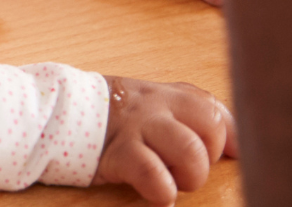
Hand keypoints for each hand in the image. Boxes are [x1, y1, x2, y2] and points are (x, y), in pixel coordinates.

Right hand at [94, 76, 237, 204]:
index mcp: (170, 95)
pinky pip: (153, 175)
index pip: (219, 111)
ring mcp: (138, 127)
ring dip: (187, 176)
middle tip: (184, 170)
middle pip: (211, 127)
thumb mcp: (150, 104)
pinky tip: (157, 196)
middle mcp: (158, 105)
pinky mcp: (118, 152)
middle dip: (208, 158)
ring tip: (170, 182)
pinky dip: (162, 192)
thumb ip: (187, 116)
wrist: (54, 109)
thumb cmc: (111, 116)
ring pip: (190, 151)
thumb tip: (237, 146)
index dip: (235, 139)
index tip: (238, 159)